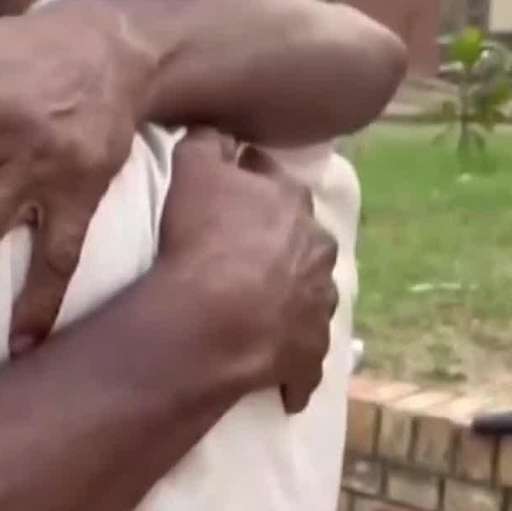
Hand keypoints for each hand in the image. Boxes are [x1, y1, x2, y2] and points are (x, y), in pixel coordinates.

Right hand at [159, 129, 338, 412]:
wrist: (215, 315)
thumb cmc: (201, 237)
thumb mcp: (194, 168)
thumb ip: (207, 140)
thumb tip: (217, 128)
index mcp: (292, 202)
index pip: (271, 181)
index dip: (247, 183)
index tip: (226, 191)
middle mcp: (316, 250)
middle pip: (299, 239)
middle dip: (279, 242)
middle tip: (243, 252)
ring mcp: (317, 305)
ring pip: (311, 295)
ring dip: (292, 298)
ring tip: (259, 308)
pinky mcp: (309, 354)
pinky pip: (305, 360)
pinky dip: (295, 367)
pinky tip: (282, 381)